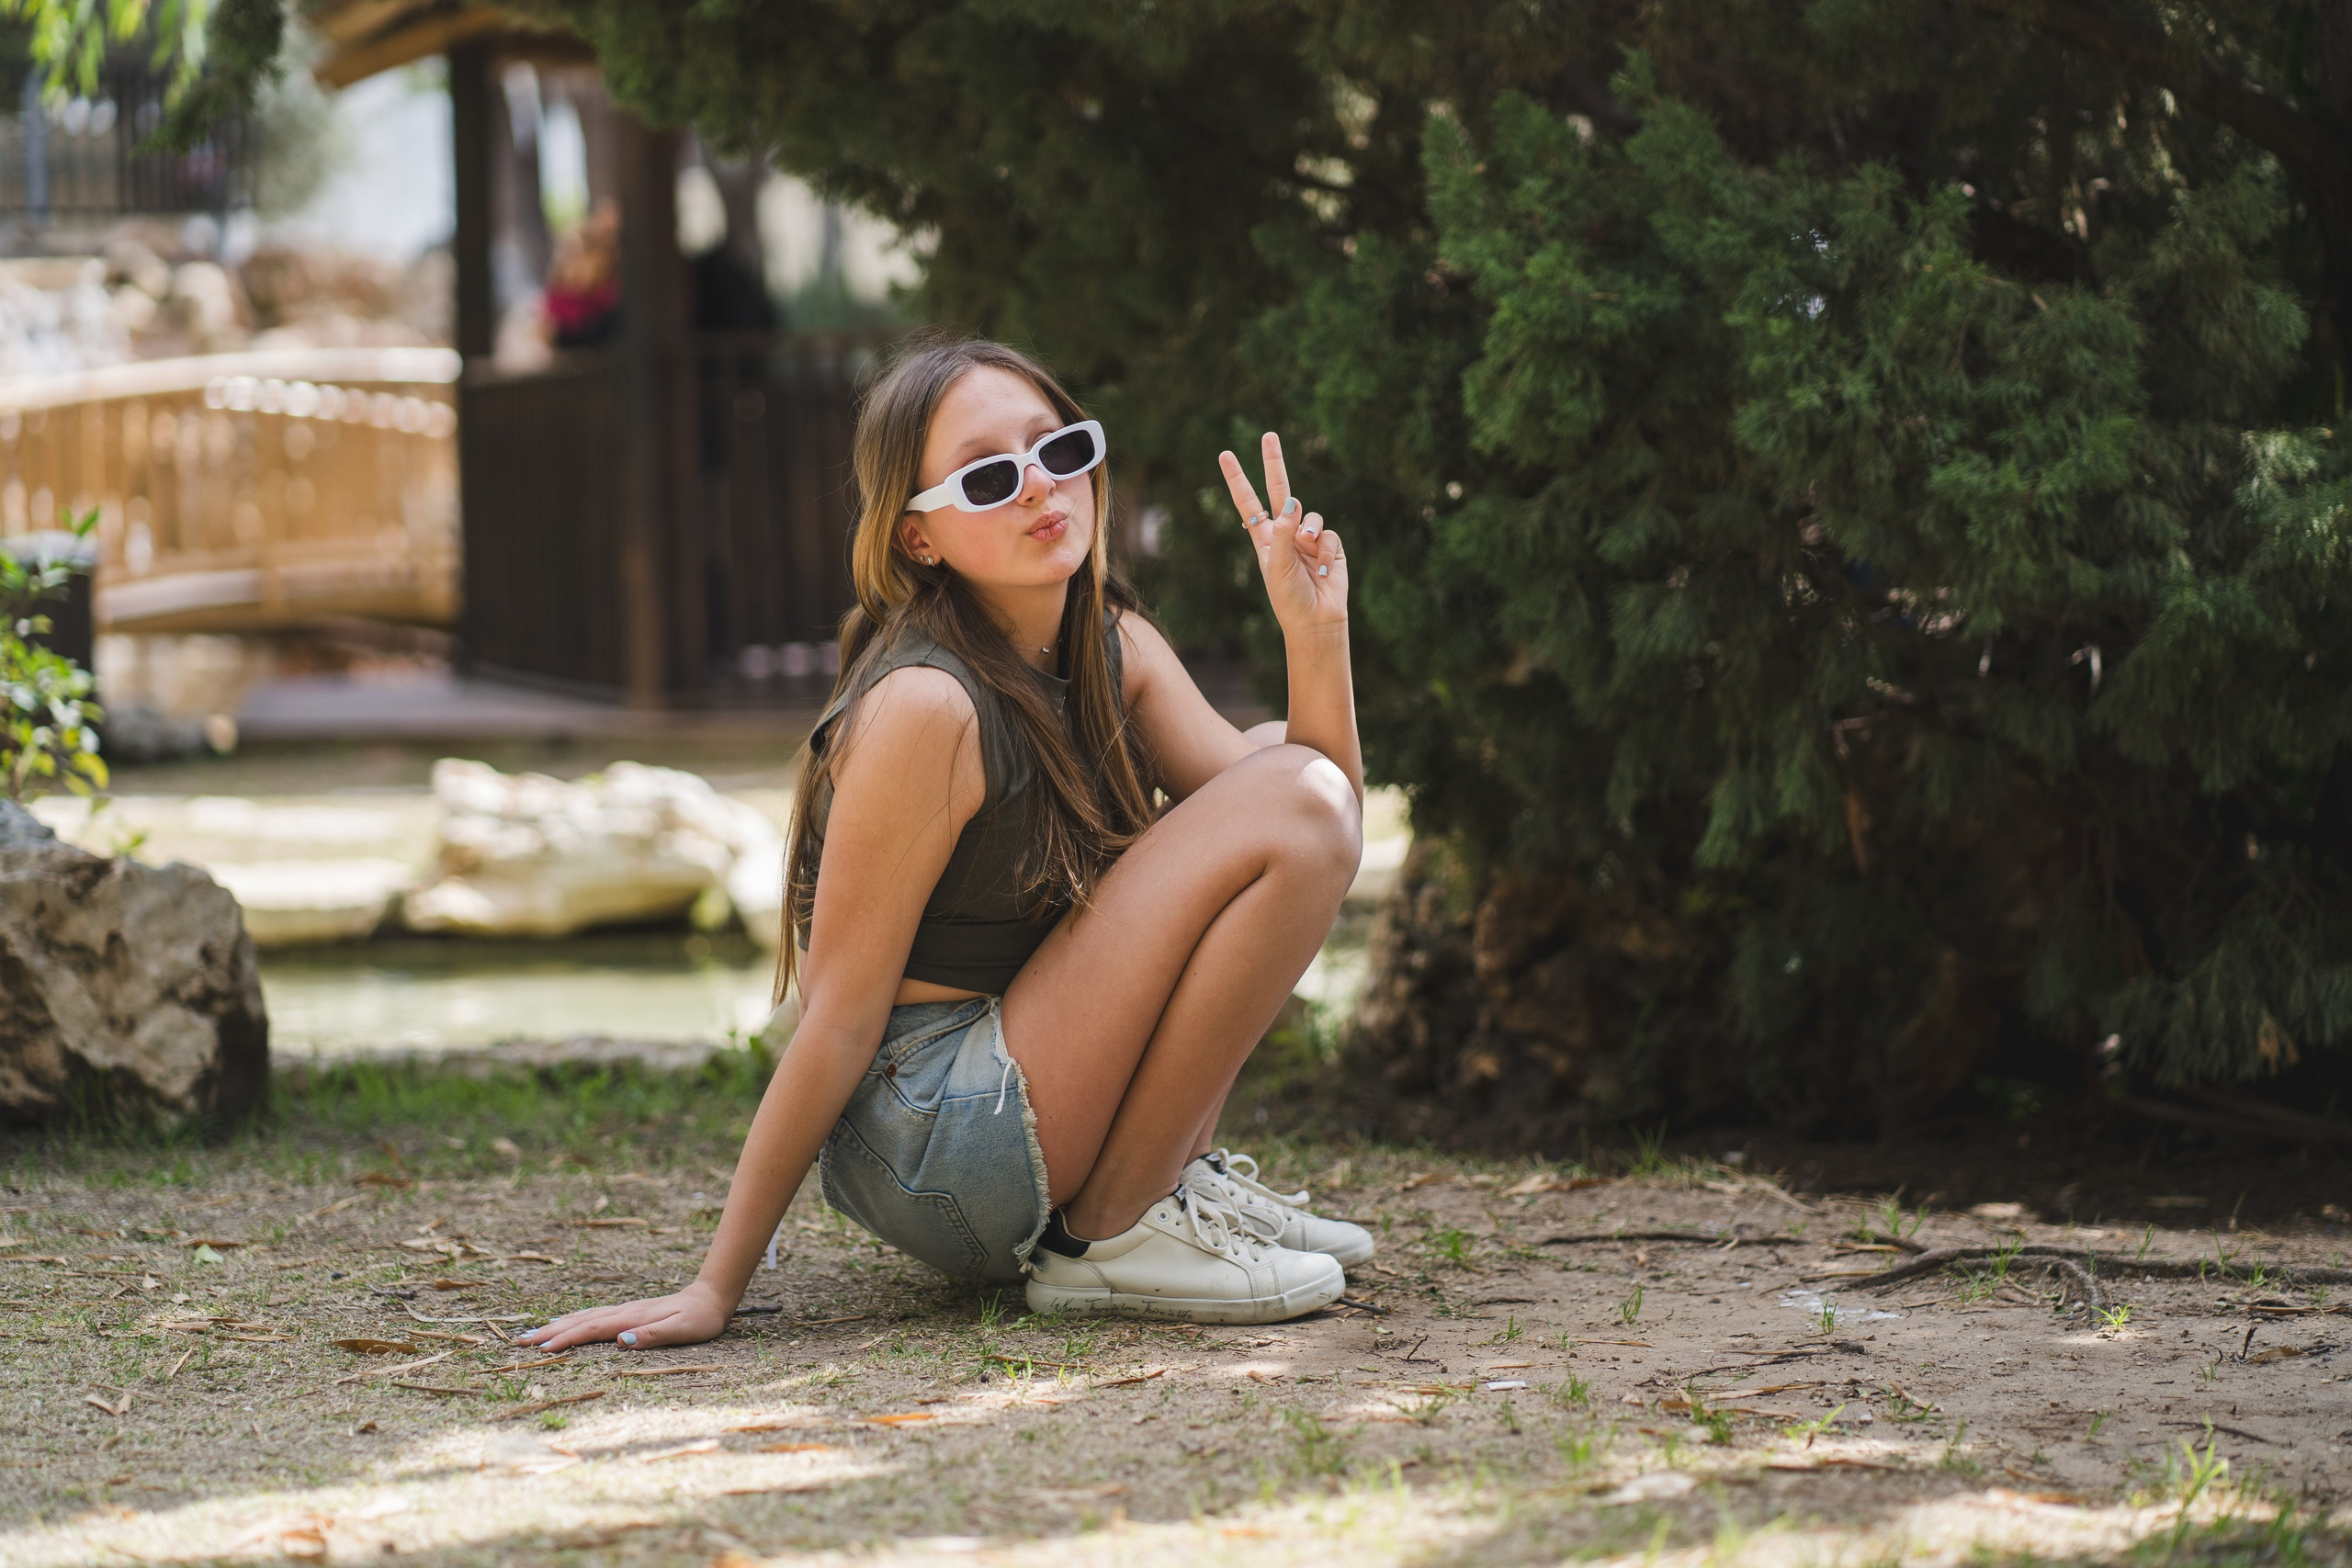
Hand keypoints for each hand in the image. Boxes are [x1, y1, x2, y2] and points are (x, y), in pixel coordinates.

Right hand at [514, 1278, 730, 1352]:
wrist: (712, 1296)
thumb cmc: (701, 1319)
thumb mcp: (684, 1331)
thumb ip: (654, 1335)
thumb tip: (622, 1341)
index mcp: (633, 1319)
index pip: (593, 1330)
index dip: (567, 1339)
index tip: (541, 1349)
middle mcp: (625, 1312)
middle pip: (581, 1322)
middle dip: (550, 1332)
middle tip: (521, 1342)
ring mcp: (625, 1310)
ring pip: (585, 1317)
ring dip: (558, 1326)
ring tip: (533, 1334)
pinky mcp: (629, 1312)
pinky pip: (595, 1316)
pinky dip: (575, 1319)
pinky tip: (566, 1322)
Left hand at [1218, 432, 1346, 634]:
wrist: (1316, 620)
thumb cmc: (1289, 597)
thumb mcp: (1278, 564)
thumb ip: (1283, 531)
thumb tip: (1292, 500)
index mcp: (1265, 538)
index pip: (1248, 503)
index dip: (1237, 479)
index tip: (1225, 455)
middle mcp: (1285, 533)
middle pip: (1279, 490)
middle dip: (1275, 463)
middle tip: (1269, 436)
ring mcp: (1309, 538)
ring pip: (1311, 516)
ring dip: (1309, 531)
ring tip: (1307, 553)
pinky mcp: (1330, 546)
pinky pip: (1329, 535)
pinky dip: (1326, 551)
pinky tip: (1324, 570)